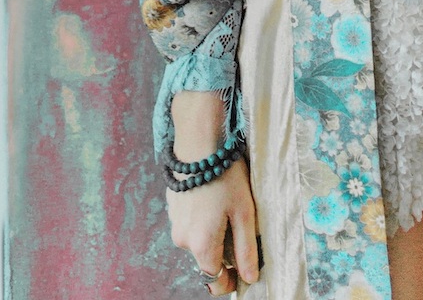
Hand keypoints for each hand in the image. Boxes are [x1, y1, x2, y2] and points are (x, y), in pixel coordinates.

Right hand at [167, 156, 259, 294]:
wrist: (199, 141)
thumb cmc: (226, 176)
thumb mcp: (244, 212)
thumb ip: (246, 249)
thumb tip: (249, 278)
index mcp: (201, 244)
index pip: (214, 279)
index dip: (230, 280)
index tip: (243, 273)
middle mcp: (182, 239)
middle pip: (206, 258)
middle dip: (223, 251)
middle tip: (241, 228)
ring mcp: (174, 222)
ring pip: (197, 240)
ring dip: (212, 233)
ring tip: (228, 207)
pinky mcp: (172, 206)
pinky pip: (190, 223)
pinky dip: (202, 218)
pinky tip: (213, 197)